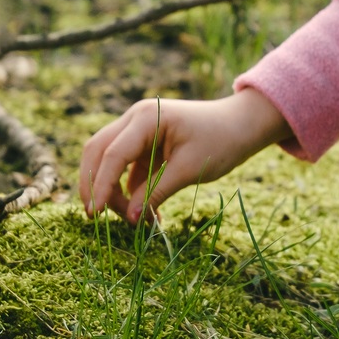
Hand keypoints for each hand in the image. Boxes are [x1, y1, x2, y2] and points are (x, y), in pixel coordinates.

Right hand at [78, 90, 291, 223]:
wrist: (243, 126)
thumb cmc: (221, 141)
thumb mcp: (189, 170)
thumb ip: (156, 193)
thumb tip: (129, 219)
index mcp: (146, 117)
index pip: (112, 154)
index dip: (99, 185)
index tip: (95, 214)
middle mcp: (135, 119)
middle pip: (98, 152)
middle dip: (94, 185)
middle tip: (96, 218)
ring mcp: (138, 130)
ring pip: (108, 161)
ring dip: (114, 191)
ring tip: (136, 221)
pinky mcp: (145, 145)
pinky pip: (126, 170)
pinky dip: (130, 192)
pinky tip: (146, 215)